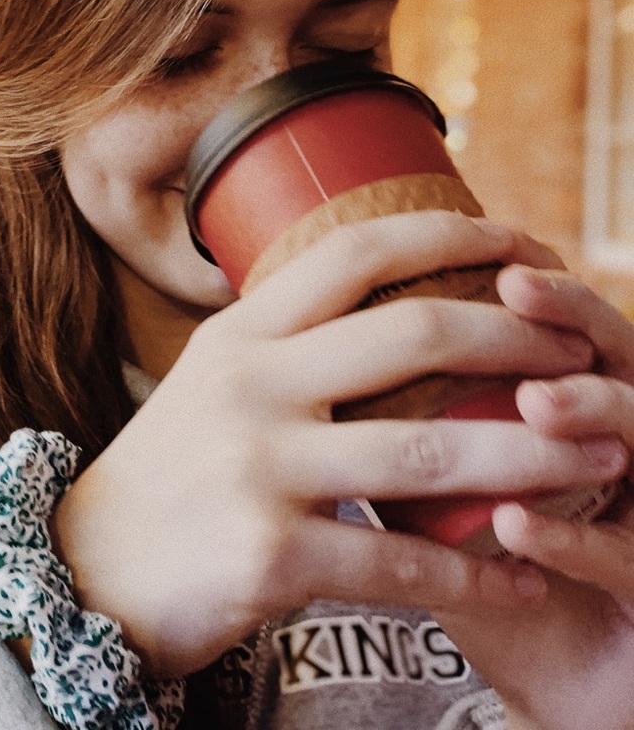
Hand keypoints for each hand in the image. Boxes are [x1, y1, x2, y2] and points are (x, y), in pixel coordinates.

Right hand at [50, 213, 624, 677]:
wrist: (89, 568)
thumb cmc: (170, 471)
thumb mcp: (214, 381)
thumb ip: (289, 344)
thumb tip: (385, 305)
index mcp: (239, 335)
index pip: (355, 253)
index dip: (451, 235)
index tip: (524, 242)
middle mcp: (248, 386)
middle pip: (412, 335)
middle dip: (519, 336)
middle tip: (582, 354)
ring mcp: (257, 468)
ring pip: (428, 454)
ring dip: (532, 457)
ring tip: (600, 459)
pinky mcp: (270, 556)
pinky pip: (400, 564)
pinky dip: (473, 574)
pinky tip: (517, 576)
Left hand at [437, 264, 633, 729]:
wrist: (544, 670)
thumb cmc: (476, 559)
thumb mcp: (428, 479)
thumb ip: (396, 419)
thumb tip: (313, 349)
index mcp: (574, 399)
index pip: (560, 320)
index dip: (533, 278)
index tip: (487, 246)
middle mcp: (623, 440)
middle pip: (616, 353)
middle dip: (567, 316)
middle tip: (517, 289)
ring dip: (592, 410)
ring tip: (536, 402)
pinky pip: (631, 557)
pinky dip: (574, 540)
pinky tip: (516, 526)